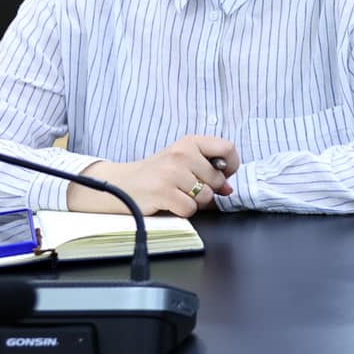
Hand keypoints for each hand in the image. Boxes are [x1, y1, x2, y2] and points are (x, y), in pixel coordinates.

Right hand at [70, 135, 239, 217]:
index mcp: (189, 142)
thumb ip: (208, 170)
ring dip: (194, 202)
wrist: (122, 183)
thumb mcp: (183, 161)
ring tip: (176, 194)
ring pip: (205, 197)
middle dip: (207, 190)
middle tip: (187, 187)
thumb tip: (228, 189)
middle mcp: (181, 154)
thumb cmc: (157, 173)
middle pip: (217, 180)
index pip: (227, 148)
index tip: (222, 174)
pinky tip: (169, 202)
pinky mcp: (163, 192)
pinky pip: (190, 209)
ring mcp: (171, 173)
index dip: (231, 166)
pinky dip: (182, 211)